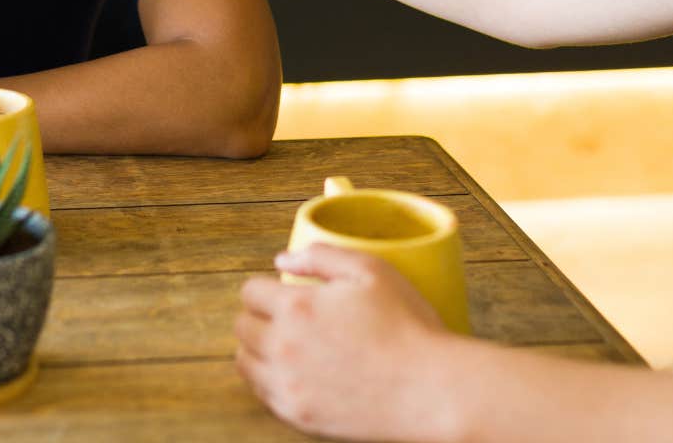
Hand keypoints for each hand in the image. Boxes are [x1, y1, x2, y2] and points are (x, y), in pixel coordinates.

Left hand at [235, 245, 457, 441]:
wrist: (431, 390)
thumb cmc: (407, 326)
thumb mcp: (372, 270)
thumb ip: (321, 256)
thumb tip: (282, 261)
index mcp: (296, 308)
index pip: (250, 292)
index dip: (265, 287)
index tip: (280, 292)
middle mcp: (283, 348)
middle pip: (242, 327)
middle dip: (259, 316)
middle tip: (283, 317)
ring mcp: (288, 386)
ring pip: (245, 364)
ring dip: (258, 350)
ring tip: (286, 345)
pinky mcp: (298, 416)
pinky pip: (263, 396)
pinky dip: (271, 381)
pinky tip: (296, 373)